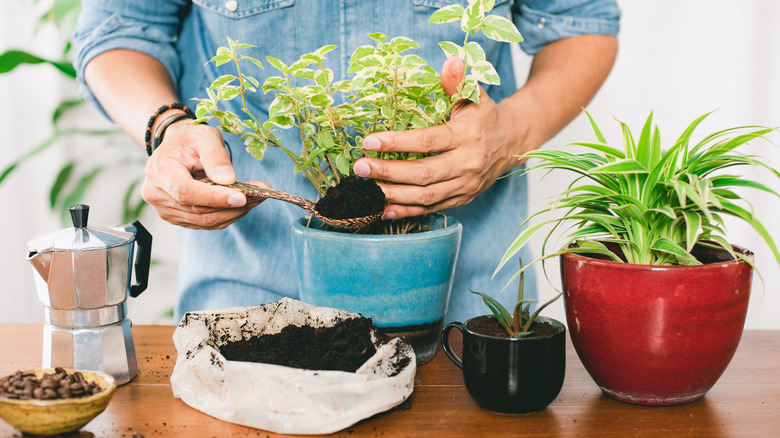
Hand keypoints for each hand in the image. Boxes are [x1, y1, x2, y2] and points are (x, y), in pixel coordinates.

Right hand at [142, 120, 265, 228]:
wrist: (177, 150)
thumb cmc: (189, 140)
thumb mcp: (203, 136)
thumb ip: (215, 155)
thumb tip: (228, 179)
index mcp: (160, 171)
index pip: (186, 192)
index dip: (214, 198)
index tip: (241, 197)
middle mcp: (157, 195)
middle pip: (198, 211)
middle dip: (232, 205)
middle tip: (260, 194)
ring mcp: (166, 210)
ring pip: (205, 221)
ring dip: (235, 212)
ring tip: (257, 197)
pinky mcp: (179, 218)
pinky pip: (207, 223)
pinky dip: (228, 215)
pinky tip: (244, 203)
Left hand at [352, 57, 526, 220]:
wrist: (511, 143)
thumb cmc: (485, 116)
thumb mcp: (474, 95)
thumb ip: (458, 81)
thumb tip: (450, 60)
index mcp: (467, 136)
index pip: (428, 142)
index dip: (397, 143)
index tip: (370, 141)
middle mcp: (467, 164)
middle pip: (423, 174)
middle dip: (388, 172)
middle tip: (360, 167)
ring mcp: (464, 185)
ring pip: (425, 196)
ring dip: (393, 195)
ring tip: (365, 190)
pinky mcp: (461, 199)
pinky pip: (431, 209)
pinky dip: (406, 211)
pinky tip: (382, 209)